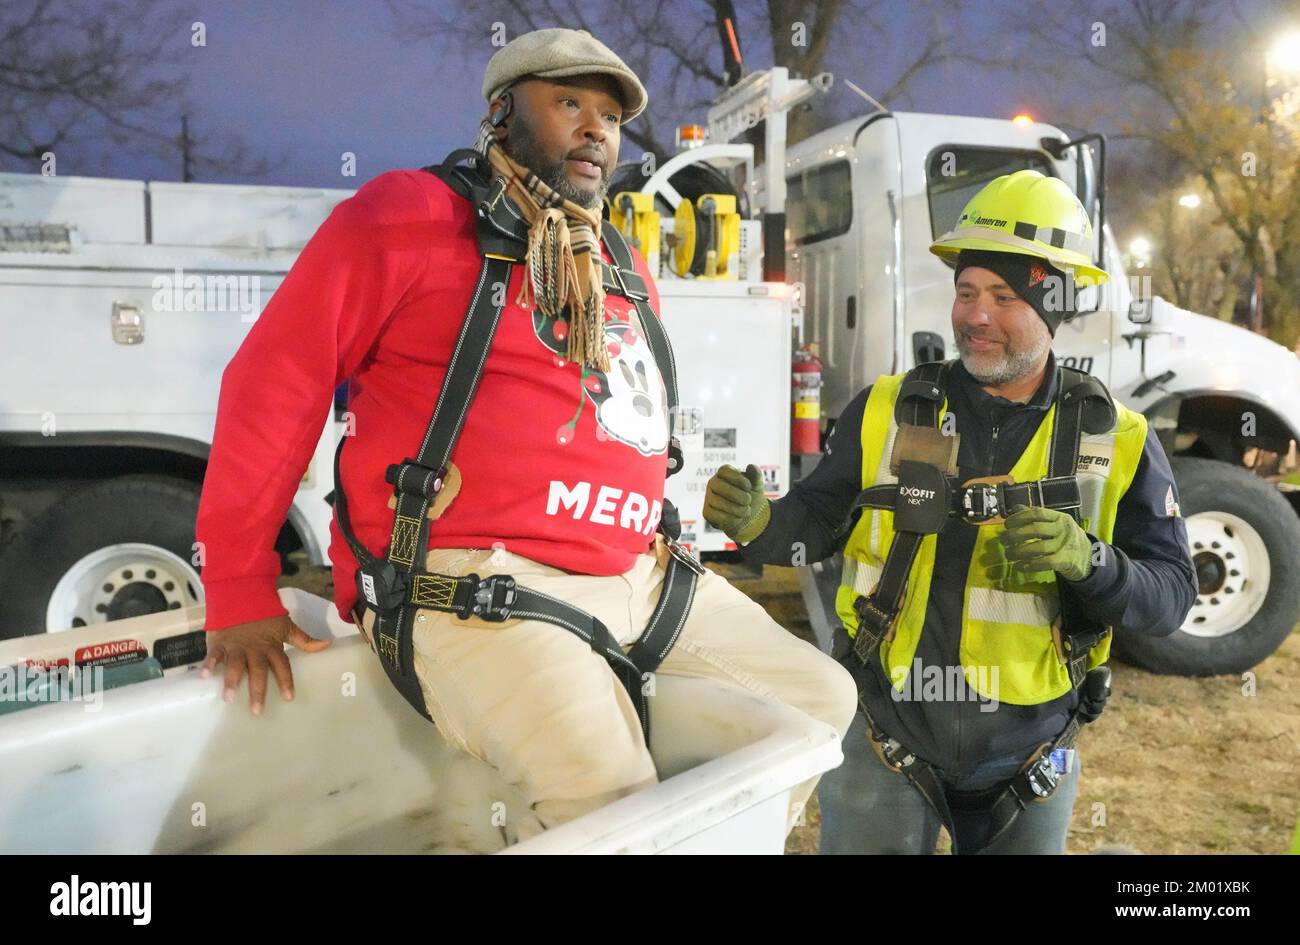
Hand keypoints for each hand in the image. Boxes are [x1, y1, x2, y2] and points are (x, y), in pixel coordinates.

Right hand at [199, 615, 331, 714]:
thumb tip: (327, 645)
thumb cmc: (266, 616)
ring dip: (232, 681)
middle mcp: (255, 650)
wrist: (242, 596)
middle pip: (258, 671)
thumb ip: (304, 640)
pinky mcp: (220, 643)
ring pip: (235, 665)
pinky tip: (205, 676)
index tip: (289, 698)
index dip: (286, 681)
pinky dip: (209, 663)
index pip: (282, 666)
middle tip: (257, 710)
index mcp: (272, 647)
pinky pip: (214, 654)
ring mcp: (237, 647)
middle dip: (258, 690)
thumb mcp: (286, 628)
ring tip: (229, 698)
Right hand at [703, 463, 770, 543]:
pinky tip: (738, 518)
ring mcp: (708, 497)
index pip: (724, 470)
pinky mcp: (707, 512)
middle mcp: (713, 483)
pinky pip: (714, 514)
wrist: (749, 517)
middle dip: (736, 494)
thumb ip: (756, 475)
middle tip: (748, 500)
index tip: (749, 487)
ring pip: (716, 501)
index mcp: (724, 473)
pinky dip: (729, 518)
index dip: (737, 478)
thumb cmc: (750, 496)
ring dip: (735, 508)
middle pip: (718, 485)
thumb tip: (751, 466)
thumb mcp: (757, 486)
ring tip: (747, 510)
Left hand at [997, 505, 1095, 581]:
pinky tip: (1019, 566)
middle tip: (1003, 540)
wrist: (1089, 558)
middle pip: (1035, 529)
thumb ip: (1036, 518)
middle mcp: (1063, 529)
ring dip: (1018, 552)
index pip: (1037, 513)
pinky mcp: (1066, 561)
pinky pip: (1044, 563)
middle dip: (1015, 535)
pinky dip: (1029, 565)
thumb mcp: (1055, 525)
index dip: (1019, 517)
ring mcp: (1066, 545)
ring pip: (1038, 548)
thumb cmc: (1065, 539)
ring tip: (1008, 554)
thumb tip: (1014, 510)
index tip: (1007, 524)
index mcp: (1059, 517)